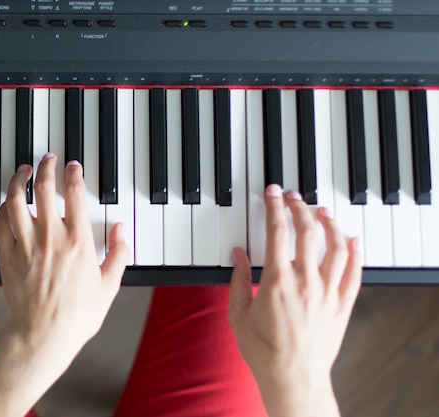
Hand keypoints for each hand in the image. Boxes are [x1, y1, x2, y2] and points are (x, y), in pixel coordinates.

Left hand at [0, 155, 127, 416]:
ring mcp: (26, 245)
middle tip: (48, 158)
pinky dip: (4, 207)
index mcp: (78, 242)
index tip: (73, 166)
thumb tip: (122, 229)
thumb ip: (119, 253)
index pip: (74, 194)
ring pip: (17, 200)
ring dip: (19, 180)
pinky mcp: (8, 256)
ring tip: (23, 170)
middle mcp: (51, 238)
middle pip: (44, 189)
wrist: (44, 335)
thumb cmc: (77, 314)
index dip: (73, 173)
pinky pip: (1, 223)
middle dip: (46, 167)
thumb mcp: (109, 285)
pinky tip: (8, 202)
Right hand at [228, 184, 361, 416]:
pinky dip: (356, 253)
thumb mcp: (237, 315)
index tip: (273, 194)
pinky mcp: (342, 306)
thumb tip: (237, 255)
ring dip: (329, 224)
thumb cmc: (264, 351)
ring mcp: (327, 293)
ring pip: (336, 247)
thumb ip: (237, 280)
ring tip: (322, 211)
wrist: (293, 378)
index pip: (277, 232)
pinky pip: (354, 273)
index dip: (274, 207)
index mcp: (277, 281)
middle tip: (294, 196)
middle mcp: (306, 282)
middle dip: (300, 208)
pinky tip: (353, 239)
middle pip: (307, 232)